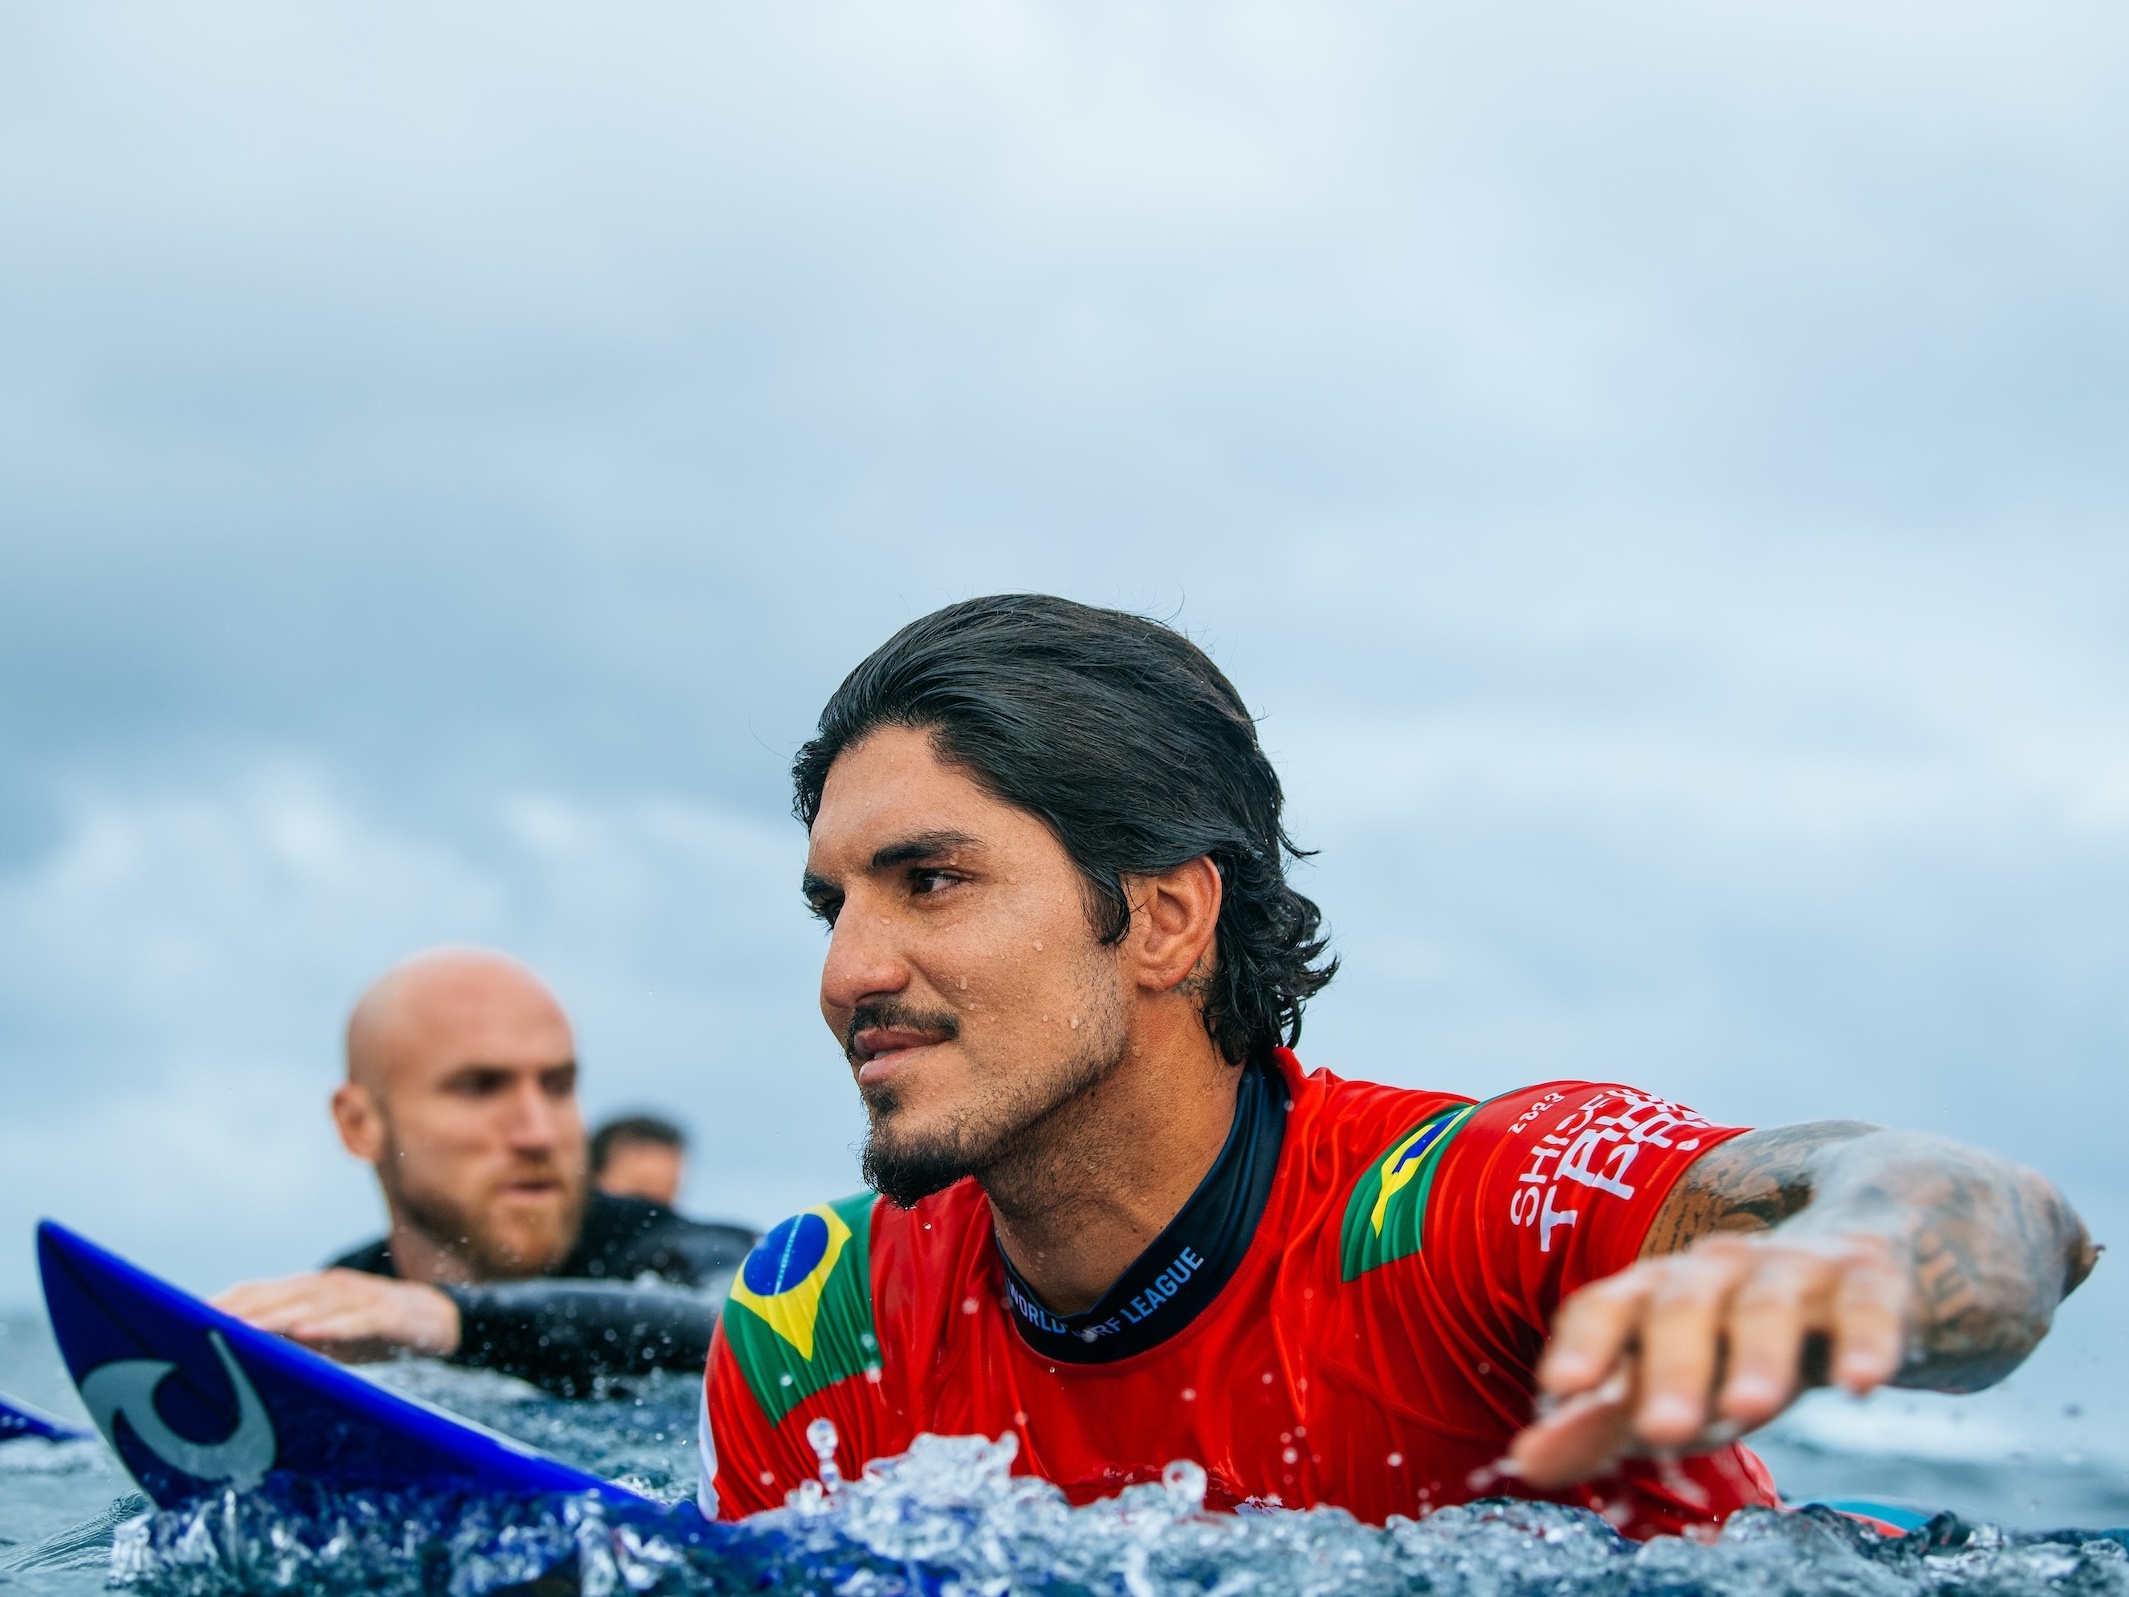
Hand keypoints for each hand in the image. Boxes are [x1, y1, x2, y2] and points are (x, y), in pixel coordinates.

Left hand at [212, 1269, 461, 1362]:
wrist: (437, 1318)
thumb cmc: (369, 1332)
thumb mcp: (324, 1337)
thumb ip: (287, 1342)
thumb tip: (236, 1361)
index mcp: (308, 1291)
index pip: (257, 1292)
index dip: (223, 1302)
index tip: (181, 1317)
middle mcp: (328, 1287)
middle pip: (278, 1295)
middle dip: (240, 1310)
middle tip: (202, 1326)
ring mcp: (359, 1297)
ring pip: (312, 1305)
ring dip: (276, 1317)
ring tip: (244, 1330)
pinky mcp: (388, 1313)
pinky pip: (357, 1320)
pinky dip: (332, 1326)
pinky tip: (309, 1334)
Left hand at [1508, 1230, 1909, 1486]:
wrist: (1857, 1258)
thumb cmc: (1739, 1335)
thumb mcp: (1670, 1377)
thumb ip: (1600, 1419)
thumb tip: (1523, 1462)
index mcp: (1656, 1290)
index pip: (1608, 1304)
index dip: (1585, 1343)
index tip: (1560, 1387)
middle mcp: (1716, 1269)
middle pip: (1683, 1307)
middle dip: (1671, 1367)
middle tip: (1661, 1429)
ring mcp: (1792, 1269)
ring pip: (1767, 1306)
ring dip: (1757, 1358)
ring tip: (1748, 1409)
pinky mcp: (1868, 1281)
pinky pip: (1865, 1306)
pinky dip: (1861, 1342)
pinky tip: (1859, 1384)